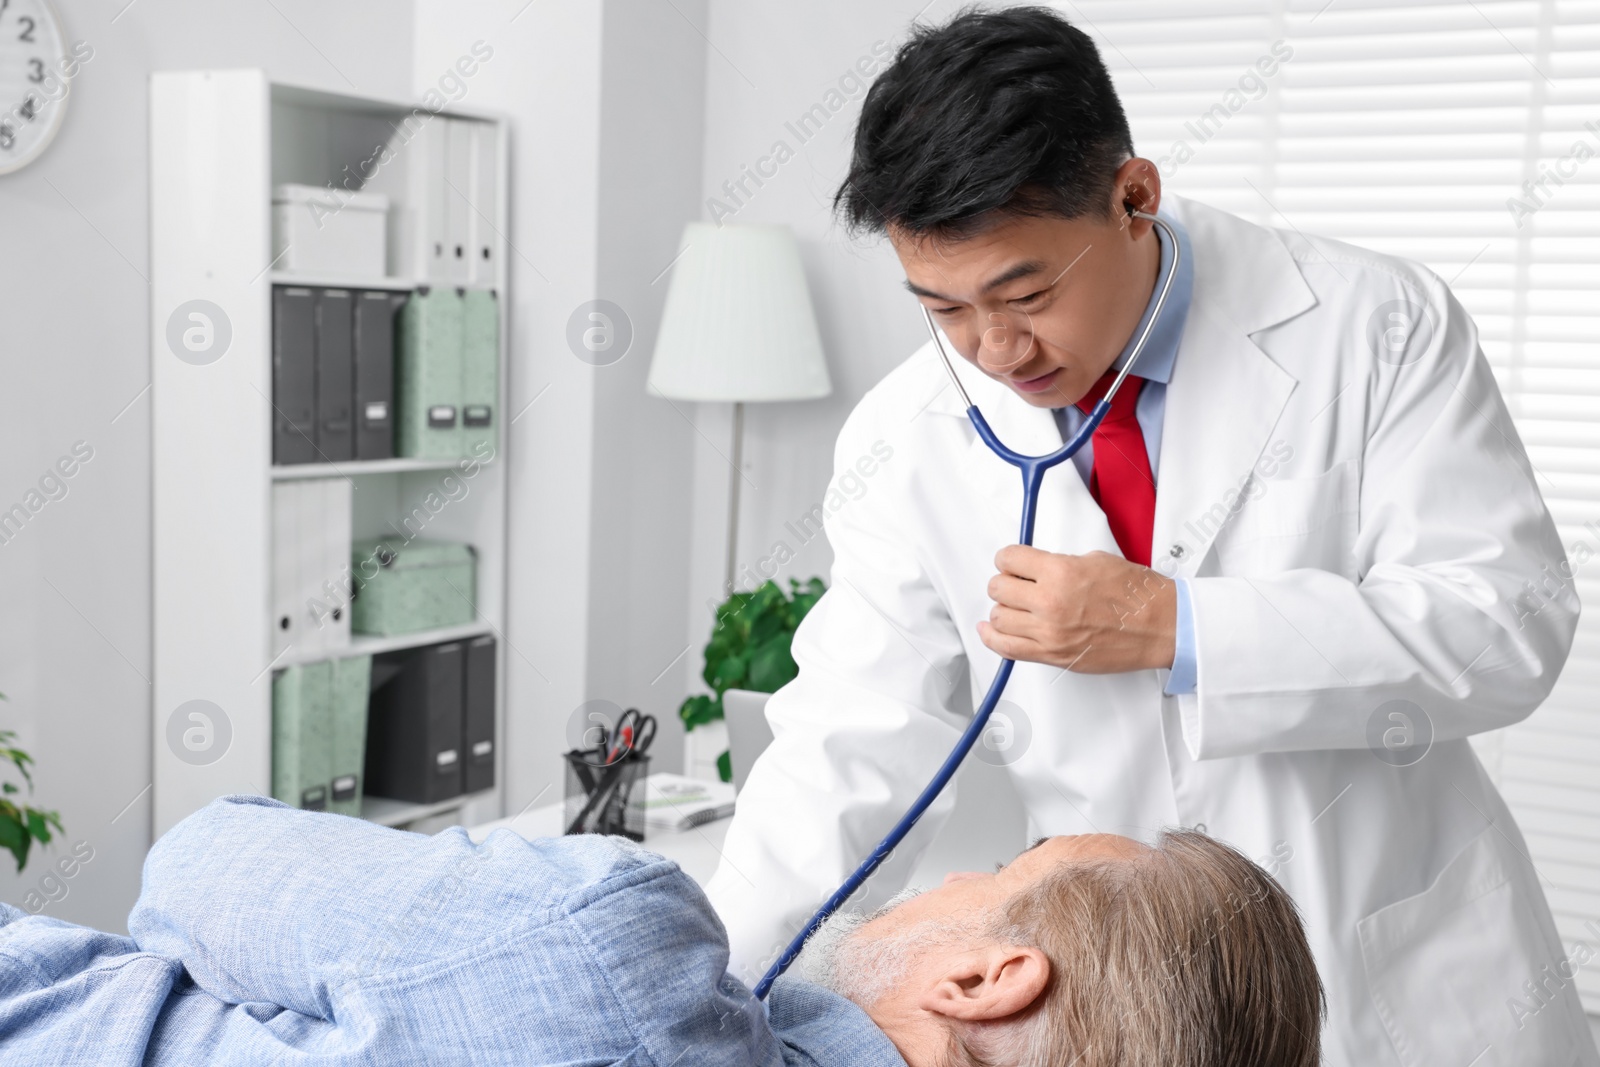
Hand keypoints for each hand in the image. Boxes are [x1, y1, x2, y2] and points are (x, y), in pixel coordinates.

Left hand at [976, 546, 1176, 673]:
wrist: (1161, 627)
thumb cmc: (1137, 595)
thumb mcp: (1095, 560)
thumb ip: (1059, 563)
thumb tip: (1036, 568)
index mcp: (1061, 573)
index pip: (1008, 560)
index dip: (1008, 559)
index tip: (1012, 562)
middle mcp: (1051, 603)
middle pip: (998, 589)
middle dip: (1006, 582)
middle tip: (1017, 583)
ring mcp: (1050, 633)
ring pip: (999, 618)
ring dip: (1004, 609)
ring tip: (1016, 607)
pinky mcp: (1053, 655)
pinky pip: (1007, 648)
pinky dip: (992, 637)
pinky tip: (989, 629)